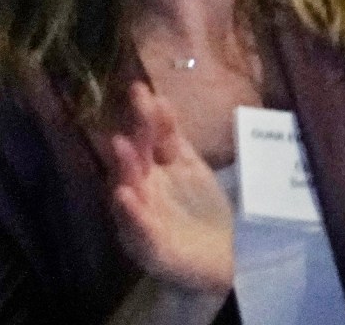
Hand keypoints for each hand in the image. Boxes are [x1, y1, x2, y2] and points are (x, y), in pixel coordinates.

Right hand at [106, 81, 235, 295]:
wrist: (223, 256)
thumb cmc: (203, 210)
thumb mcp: (190, 167)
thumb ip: (173, 138)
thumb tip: (159, 99)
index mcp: (154, 173)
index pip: (149, 141)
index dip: (145, 117)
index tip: (140, 88)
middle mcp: (142, 194)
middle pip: (135, 164)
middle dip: (132, 138)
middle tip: (132, 109)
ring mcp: (142, 222)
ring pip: (129, 194)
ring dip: (125, 170)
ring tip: (122, 145)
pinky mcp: (149, 249)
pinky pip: (138, 230)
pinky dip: (132, 213)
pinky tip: (125, 195)